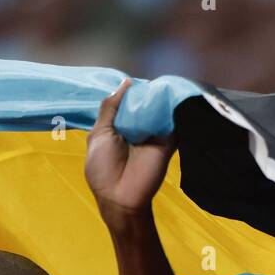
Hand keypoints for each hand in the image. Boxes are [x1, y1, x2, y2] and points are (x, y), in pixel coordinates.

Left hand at [85, 78, 175, 227]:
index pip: (126, 102)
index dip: (129, 90)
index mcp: (118, 126)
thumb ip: (110, 108)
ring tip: (161, 84)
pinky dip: (174, 110)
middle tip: (148, 78)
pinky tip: (172, 96)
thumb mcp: (99, 133)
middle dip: (145, 92)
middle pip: (143, 103)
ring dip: (159, 98)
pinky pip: (173, 123)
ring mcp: (154, 134)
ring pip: (159, 110)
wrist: (120, 197)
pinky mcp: (168, 141)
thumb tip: (125, 82)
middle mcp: (137, 128)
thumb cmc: (103, 168)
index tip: (132, 77)